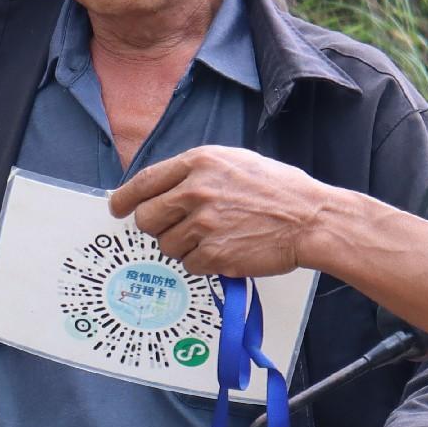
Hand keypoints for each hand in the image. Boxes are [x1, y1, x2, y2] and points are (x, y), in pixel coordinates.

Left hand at [109, 145, 337, 276]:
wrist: (311, 219)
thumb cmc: (279, 189)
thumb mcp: (234, 162)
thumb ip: (197, 172)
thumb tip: (164, 188)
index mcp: (198, 163)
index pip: (144, 181)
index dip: (125, 198)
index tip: (116, 207)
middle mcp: (196, 191)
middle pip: (146, 218)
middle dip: (155, 227)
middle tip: (172, 229)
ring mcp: (203, 224)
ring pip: (166, 245)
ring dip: (183, 246)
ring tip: (213, 238)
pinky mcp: (214, 253)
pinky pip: (189, 264)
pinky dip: (202, 262)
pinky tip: (225, 250)